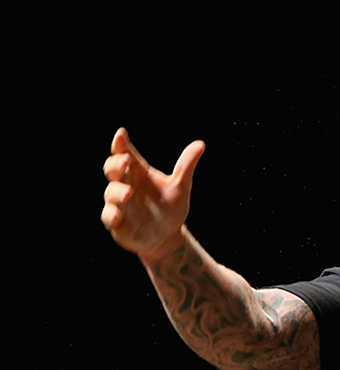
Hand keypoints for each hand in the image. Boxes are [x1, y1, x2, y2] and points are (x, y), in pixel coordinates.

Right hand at [101, 128, 204, 262]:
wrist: (167, 236)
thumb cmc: (170, 207)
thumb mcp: (180, 186)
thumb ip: (186, 166)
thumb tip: (200, 144)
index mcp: (139, 172)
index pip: (126, 154)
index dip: (121, 144)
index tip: (121, 133)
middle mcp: (126, 184)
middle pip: (113, 169)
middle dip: (116, 164)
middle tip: (126, 162)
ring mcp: (119, 204)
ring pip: (110, 192)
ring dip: (117, 192)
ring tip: (129, 193)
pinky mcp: (117, 222)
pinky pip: (108, 217)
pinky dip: (111, 215)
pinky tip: (118, 216)